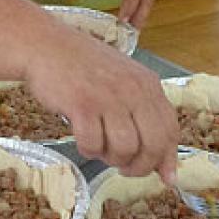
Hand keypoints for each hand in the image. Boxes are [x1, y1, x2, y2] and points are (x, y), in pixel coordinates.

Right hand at [25, 36, 178, 182]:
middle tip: (124, 167)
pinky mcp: (82, 105)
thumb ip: (146, 117)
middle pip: (153, 145)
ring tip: (100, 147)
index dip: (165, 157)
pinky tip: (83, 139)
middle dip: (139, 166)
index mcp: (147, 84)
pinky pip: (92, 144)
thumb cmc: (85, 67)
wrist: (47, 45)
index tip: (159, 173)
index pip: (171, 131)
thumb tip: (168, 171)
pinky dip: (88, 150)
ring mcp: (108, 97)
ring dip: (111, 158)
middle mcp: (132, 90)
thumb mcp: (124, 83)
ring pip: (124, 149)